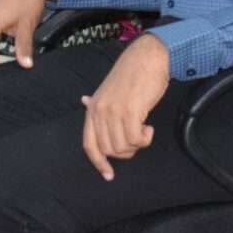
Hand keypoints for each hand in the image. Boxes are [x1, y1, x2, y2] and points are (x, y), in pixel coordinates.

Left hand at [81, 34, 169, 180]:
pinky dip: (145, 139)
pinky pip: (135, 140)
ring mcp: (114, 111)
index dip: (98, 163)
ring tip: (144, 130)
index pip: (89, 144)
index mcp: (93, 108)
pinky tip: (149, 127)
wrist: (148, 57)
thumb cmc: (132, 73)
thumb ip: (98, 101)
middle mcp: (100, 111)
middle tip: (138, 139)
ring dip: (137, 144)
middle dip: (126, 152)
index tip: (109, 175)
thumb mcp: (108, 87)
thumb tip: (84, 102)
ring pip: (123, 147)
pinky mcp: (130, 111)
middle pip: (109, 150)